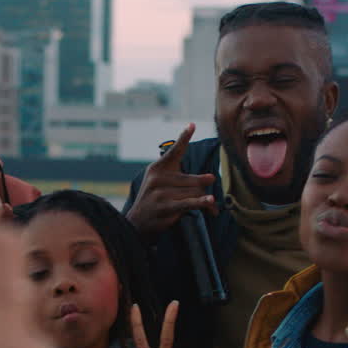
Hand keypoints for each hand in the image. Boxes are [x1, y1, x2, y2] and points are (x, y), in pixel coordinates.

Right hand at [125, 123, 217, 238]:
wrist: (136, 223)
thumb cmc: (156, 201)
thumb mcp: (162, 184)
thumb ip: (183, 180)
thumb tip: (209, 181)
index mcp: (158, 168)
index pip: (174, 151)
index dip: (184, 137)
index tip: (192, 125)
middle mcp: (158, 177)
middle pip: (194, 179)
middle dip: (203, 189)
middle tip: (211, 197)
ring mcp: (160, 191)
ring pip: (194, 191)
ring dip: (205, 201)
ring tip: (211, 207)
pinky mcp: (165, 206)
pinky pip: (188, 202)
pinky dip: (201, 202)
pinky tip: (211, 202)